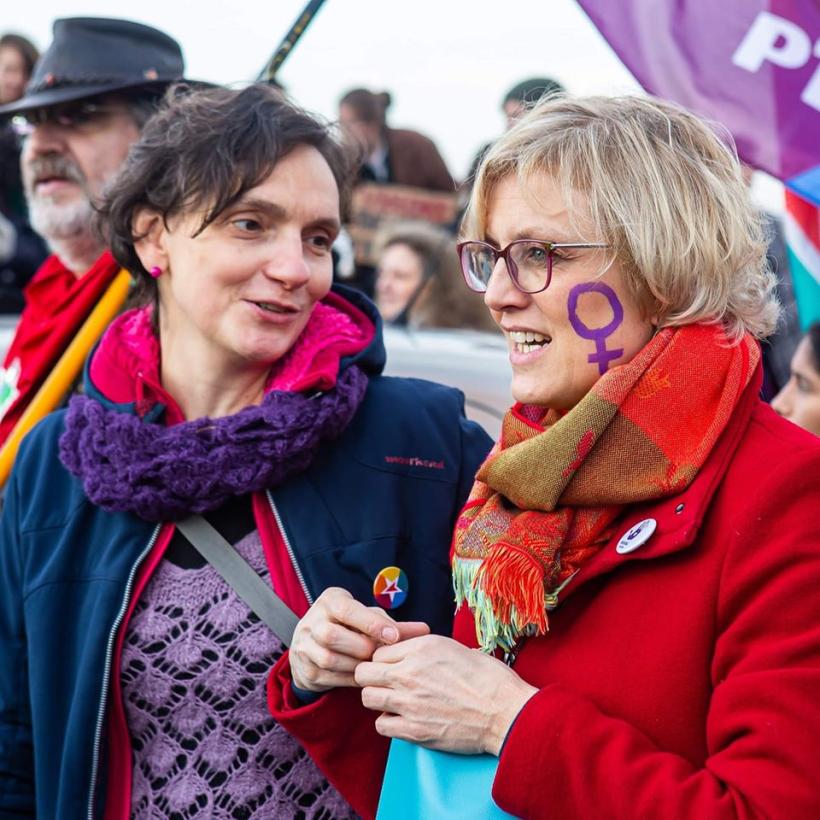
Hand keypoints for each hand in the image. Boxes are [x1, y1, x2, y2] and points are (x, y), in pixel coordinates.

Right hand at [290, 587, 429, 692]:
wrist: (314, 644)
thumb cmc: (351, 626)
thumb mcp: (368, 618)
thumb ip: (393, 625)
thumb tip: (425, 630)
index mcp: (330, 601)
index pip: (347, 610)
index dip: (371, 623)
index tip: (393, 637)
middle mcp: (312, 621)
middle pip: (333, 636)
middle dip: (362, 647)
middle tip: (381, 655)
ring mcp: (304, 646)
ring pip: (330, 659)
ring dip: (356, 665)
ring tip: (374, 666)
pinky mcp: (304, 668)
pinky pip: (328, 677)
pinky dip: (349, 679)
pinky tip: (363, 677)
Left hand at [355, 634, 536, 755]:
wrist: (505, 712)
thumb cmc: (487, 678)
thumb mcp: (454, 647)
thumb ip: (423, 648)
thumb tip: (406, 650)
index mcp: (421, 648)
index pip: (378, 651)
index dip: (382, 659)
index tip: (389, 666)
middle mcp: (409, 673)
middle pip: (363, 673)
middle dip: (370, 677)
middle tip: (383, 683)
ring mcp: (409, 702)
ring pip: (368, 697)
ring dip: (378, 698)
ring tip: (393, 700)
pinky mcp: (414, 730)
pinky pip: (381, 724)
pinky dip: (388, 722)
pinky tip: (403, 719)